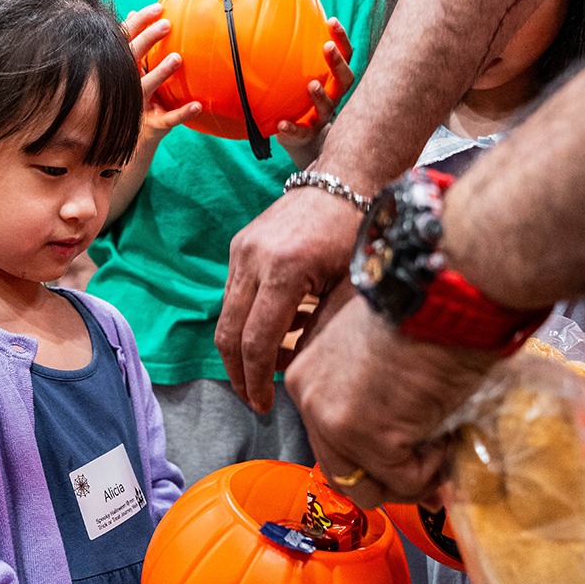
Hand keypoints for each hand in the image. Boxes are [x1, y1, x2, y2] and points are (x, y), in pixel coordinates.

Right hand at [125, 3, 201, 149]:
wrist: (124, 147)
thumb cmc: (131, 101)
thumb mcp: (130, 73)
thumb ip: (132, 47)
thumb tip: (132, 13)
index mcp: (120, 72)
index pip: (124, 42)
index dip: (139, 24)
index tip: (157, 8)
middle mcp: (124, 88)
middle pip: (131, 60)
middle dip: (147, 40)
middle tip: (167, 24)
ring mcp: (137, 108)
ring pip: (145, 88)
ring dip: (160, 72)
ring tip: (178, 58)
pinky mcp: (151, 127)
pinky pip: (168, 119)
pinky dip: (183, 112)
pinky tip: (198, 105)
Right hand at [216, 188, 363, 412]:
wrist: (343, 179)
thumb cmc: (357, 232)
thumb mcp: (348, 285)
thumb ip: (320, 327)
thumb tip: (301, 370)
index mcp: (283, 269)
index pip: (257, 340)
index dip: (257, 379)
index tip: (264, 405)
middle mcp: (252, 259)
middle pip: (229, 332)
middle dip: (239, 373)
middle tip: (254, 399)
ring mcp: (241, 251)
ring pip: (227, 315)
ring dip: (240, 349)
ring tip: (262, 374)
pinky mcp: (239, 246)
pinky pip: (234, 295)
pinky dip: (247, 322)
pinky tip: (272, 335)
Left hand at [276, 19, 353, 170]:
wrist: (301, 141)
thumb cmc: (298, 102)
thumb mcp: (297, 80)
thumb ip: (291, 60)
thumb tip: (266, 28)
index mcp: (332, 82)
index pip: (345, 56)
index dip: (341, 39)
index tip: (330, 20)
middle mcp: (333, 98)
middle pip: (345, 80)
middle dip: (338, 63)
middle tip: (327, 47)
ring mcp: (322, 119)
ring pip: (328, 107)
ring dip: (320, 95)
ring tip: (312, 85)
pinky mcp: (307, 136)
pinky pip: (301, 133)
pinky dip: (292, 128)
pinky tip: (281, 124)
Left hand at [284, 295, 499, 507]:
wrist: (443, 298)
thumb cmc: (420, 313)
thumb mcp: (372, 350)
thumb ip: (368, 395)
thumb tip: (396, 444)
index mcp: (304, 376)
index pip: (325, 440)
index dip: (367, 457)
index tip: (402, 458)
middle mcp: (309, 400)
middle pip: (339, 472)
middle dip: (385, 480)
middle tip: (425, 472)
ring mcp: (334, 421)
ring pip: (366, 486)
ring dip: (408, 478)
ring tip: (439, 447)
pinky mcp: (369, 438)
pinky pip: (404, 480)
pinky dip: (432, 469)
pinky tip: (445, 434)